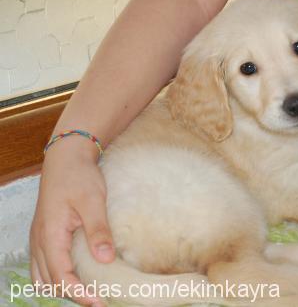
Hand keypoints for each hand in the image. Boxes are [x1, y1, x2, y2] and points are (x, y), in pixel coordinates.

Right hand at [30, 137, 113, 305]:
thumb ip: (98, 230)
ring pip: (43, 276)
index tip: (101, 302)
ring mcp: (39, 238)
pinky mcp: (45, 234)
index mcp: (50, 236)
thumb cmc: (79, 176)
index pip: (60, 277)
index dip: (79, 294)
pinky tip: (77, 275)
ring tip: (89, 291)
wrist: (66, 158)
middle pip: (49, 282)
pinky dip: (57, 277)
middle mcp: (39, 241)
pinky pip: (43, 265)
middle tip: (100, 299)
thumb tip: (105, 260)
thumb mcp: (93, 201)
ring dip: (62, 288)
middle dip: (72, 295)